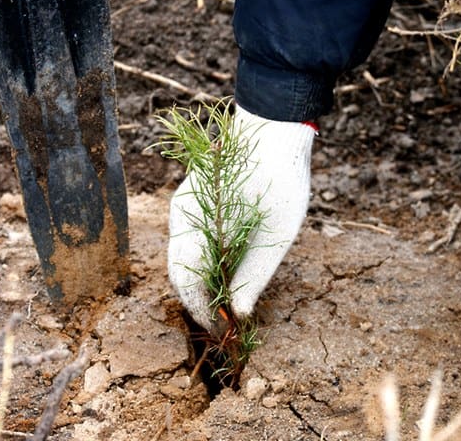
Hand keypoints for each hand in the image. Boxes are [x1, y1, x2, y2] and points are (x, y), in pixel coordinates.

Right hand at [167, 104, 315, 332]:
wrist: (274, 129)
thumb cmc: (281, 177)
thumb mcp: (278, 231)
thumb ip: (255, 274)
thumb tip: (238, 313)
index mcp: (200, 223)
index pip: (186, 280)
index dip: (201, 310)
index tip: (221, 331)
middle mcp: (182, 216)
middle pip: (178, 273)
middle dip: (197, 302)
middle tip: (223, 324)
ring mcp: (184, 207)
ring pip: (180, 259)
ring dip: (198, 285)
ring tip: (223, 304)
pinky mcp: (192, 203)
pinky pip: (188, 242)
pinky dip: (200, 265)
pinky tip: (221, 274)